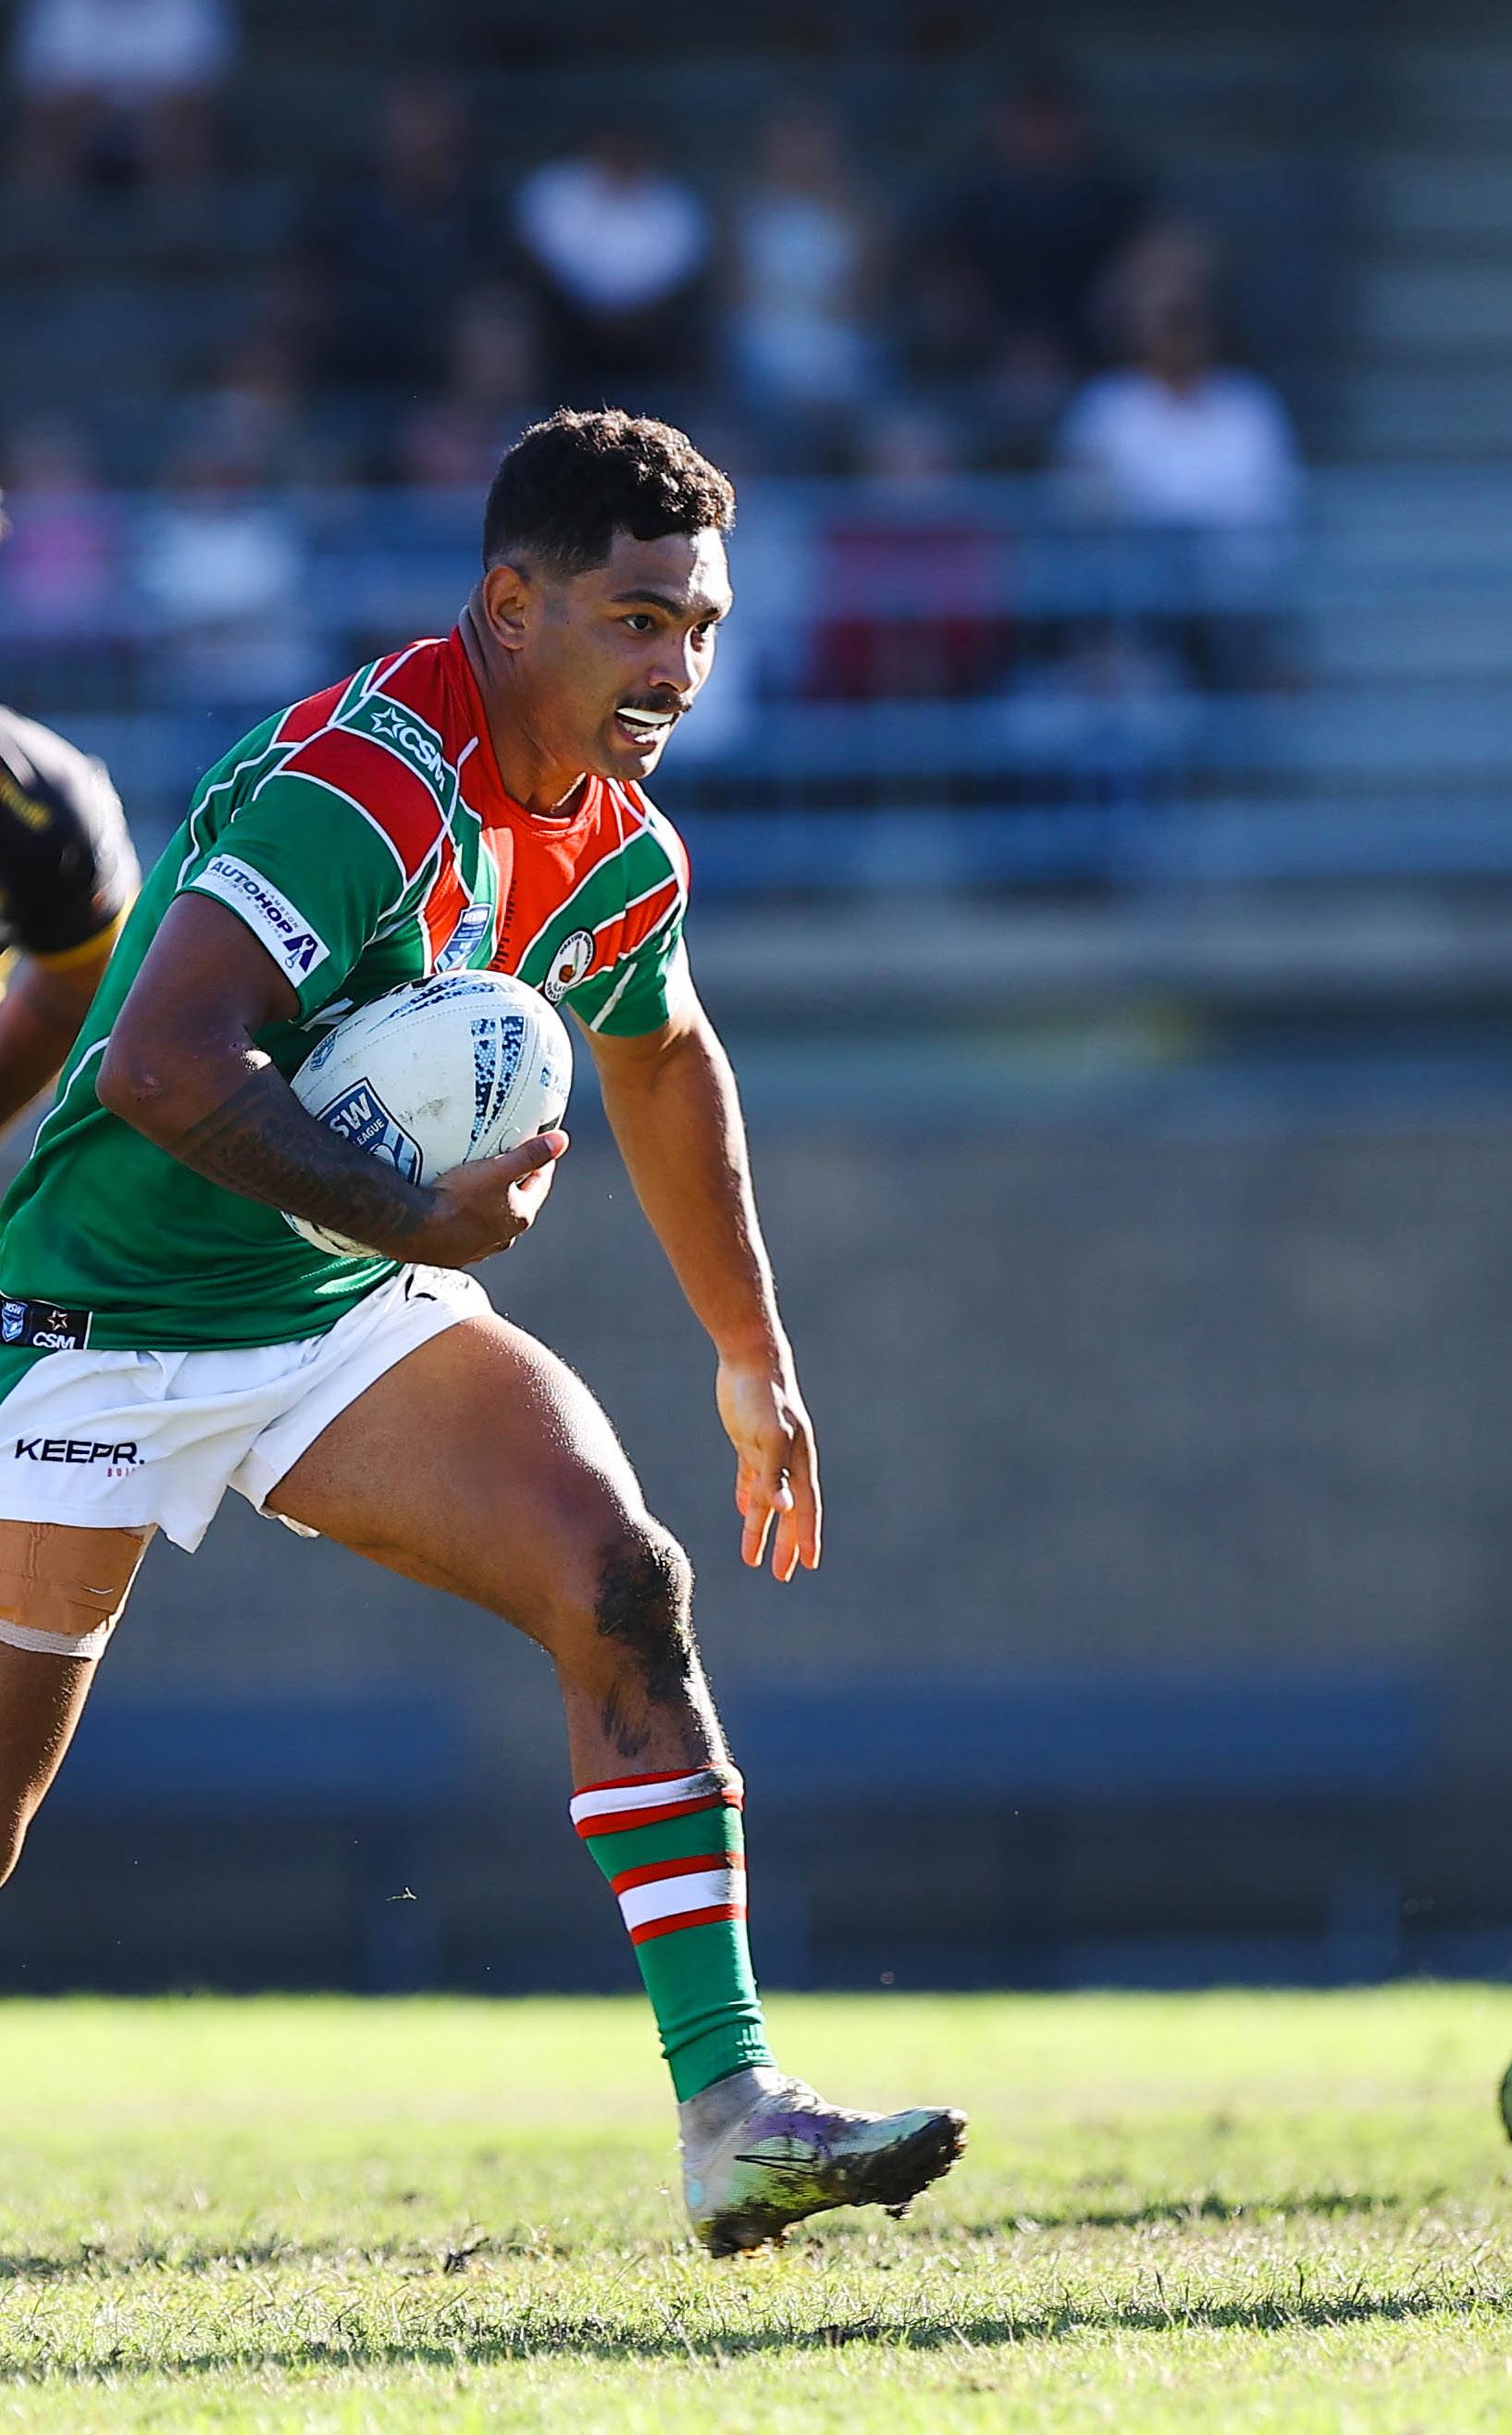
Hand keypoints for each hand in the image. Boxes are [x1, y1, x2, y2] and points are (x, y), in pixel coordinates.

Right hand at [415, 1130, 567, 1266]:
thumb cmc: (457, 1200)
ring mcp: (479, 1247)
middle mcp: (503, 1236)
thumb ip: (530, 1155)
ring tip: (476, 1181)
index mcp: (519, 1216)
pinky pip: (465, 1229)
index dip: (541, 1163)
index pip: (539, 1184)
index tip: (539, 1149)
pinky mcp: (454, 1252)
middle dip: (514, 1182)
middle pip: (516, 1202)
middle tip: (505, 1161)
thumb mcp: (498, 1170)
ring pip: (491, 1218)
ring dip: (489, 1201)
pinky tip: (452, 1205)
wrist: (415, 1229)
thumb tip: (561, 1141)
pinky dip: (465, 1216)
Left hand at [716, 1355, 821, 1582]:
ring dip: (761, 1528)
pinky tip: (742, 1510)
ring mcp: (767, 1451)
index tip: (807, 1565)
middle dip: (786, 1544)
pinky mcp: (748, 1440)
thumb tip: (784, 1507)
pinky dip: (747, 1495)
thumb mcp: (768, 1436)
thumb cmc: (763, 1397)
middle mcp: (786, 1461)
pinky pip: (750, 1476)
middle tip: (783, 1575)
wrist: (750, 1358)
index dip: (807, 1537)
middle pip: (789, 1511)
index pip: (805, 1508)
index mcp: (798, 1462)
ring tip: (751, 1558)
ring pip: (767, 1499)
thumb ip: (774, 1472)